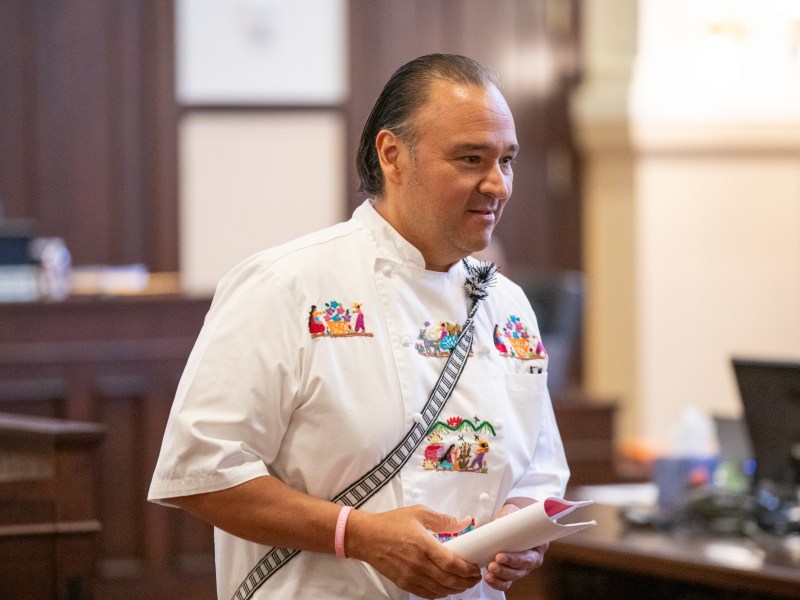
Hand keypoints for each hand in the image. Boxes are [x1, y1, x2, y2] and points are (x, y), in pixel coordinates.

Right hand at [346, 505, 481, 598]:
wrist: (366, 537)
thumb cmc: (391, 523)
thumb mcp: (418, 513)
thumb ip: (443, 519)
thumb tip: (465, 521)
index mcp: (423, 544)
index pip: (451, 563)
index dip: (467, 569)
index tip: (475, 567)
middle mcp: (418, 564)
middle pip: (449, 580)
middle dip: (466, 581)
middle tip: (475, 577)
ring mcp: (410, 576)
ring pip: (440, 590)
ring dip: (456, 589)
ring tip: (464, 583)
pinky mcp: (404, 583)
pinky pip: (427, 594)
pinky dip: (440, 594)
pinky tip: (446, 588)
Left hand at [483, 504, 548, 591]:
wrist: (510, 522)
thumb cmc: (514, 517)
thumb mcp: (512, 512)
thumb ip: (507, 516)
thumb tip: (498, 522)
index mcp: (538, 545)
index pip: (529, 557)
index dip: (515, 559)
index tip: (500, 556)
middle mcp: (532, 559)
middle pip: (521, 569)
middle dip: (505, 569)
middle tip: (492, 565)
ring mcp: (522, 567)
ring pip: (513, 577)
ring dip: (500, 576)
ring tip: (488, 572)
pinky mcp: (512, 573)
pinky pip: (506, 583)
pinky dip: (497, 583)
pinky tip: (489, 578)